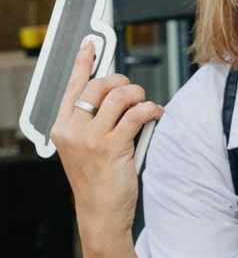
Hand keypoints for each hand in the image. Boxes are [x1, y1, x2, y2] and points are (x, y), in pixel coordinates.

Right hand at [50, 39, 162, 240]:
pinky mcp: (112, 146)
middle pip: (99, 85)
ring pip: (120, 96)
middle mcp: (72, 130)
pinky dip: (151, 109)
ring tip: (146, 106)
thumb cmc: (96, 182)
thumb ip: (92, 123)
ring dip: (140, 95)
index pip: (72, 86)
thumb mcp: (83, 149)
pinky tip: (156, 114)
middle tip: (134, 93)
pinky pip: (137, 114)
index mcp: (62, 128)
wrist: (100, 213)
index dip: (84, 62)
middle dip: (123, 82)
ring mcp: (90, 138)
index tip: (91, 44)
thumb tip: (115, 97)